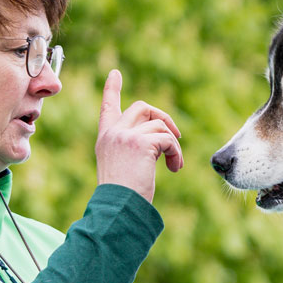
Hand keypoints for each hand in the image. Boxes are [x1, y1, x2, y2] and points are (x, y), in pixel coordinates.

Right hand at [95, 69, 182, 202]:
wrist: (118, 208)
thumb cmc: (123, 197)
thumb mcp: (123, 167)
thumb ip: (135, 148)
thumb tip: (163, 137)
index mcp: (106, 138)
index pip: (108, 107)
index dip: (112, 89)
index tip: (115, 73)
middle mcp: (113, 133)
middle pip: (142, 107)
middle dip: (163, 118)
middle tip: (175, 136)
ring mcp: (125, 135)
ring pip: (160, 125)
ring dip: (173, 145)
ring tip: (175, 165)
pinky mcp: (141, 143)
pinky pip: (168, 139)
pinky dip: (176, 153)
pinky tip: (174, 169)